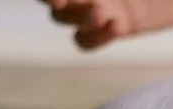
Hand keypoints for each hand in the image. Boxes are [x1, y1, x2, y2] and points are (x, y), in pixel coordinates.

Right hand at [42, 0, 172, 49]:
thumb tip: (107, 5)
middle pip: (54, 3)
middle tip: (63, 0)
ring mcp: (101, 6)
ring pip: (66, 21)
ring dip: (76, 16)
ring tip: (101, 11)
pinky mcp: (119, 26)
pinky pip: (89, 41)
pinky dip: (96, 37)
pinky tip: (117, 25)